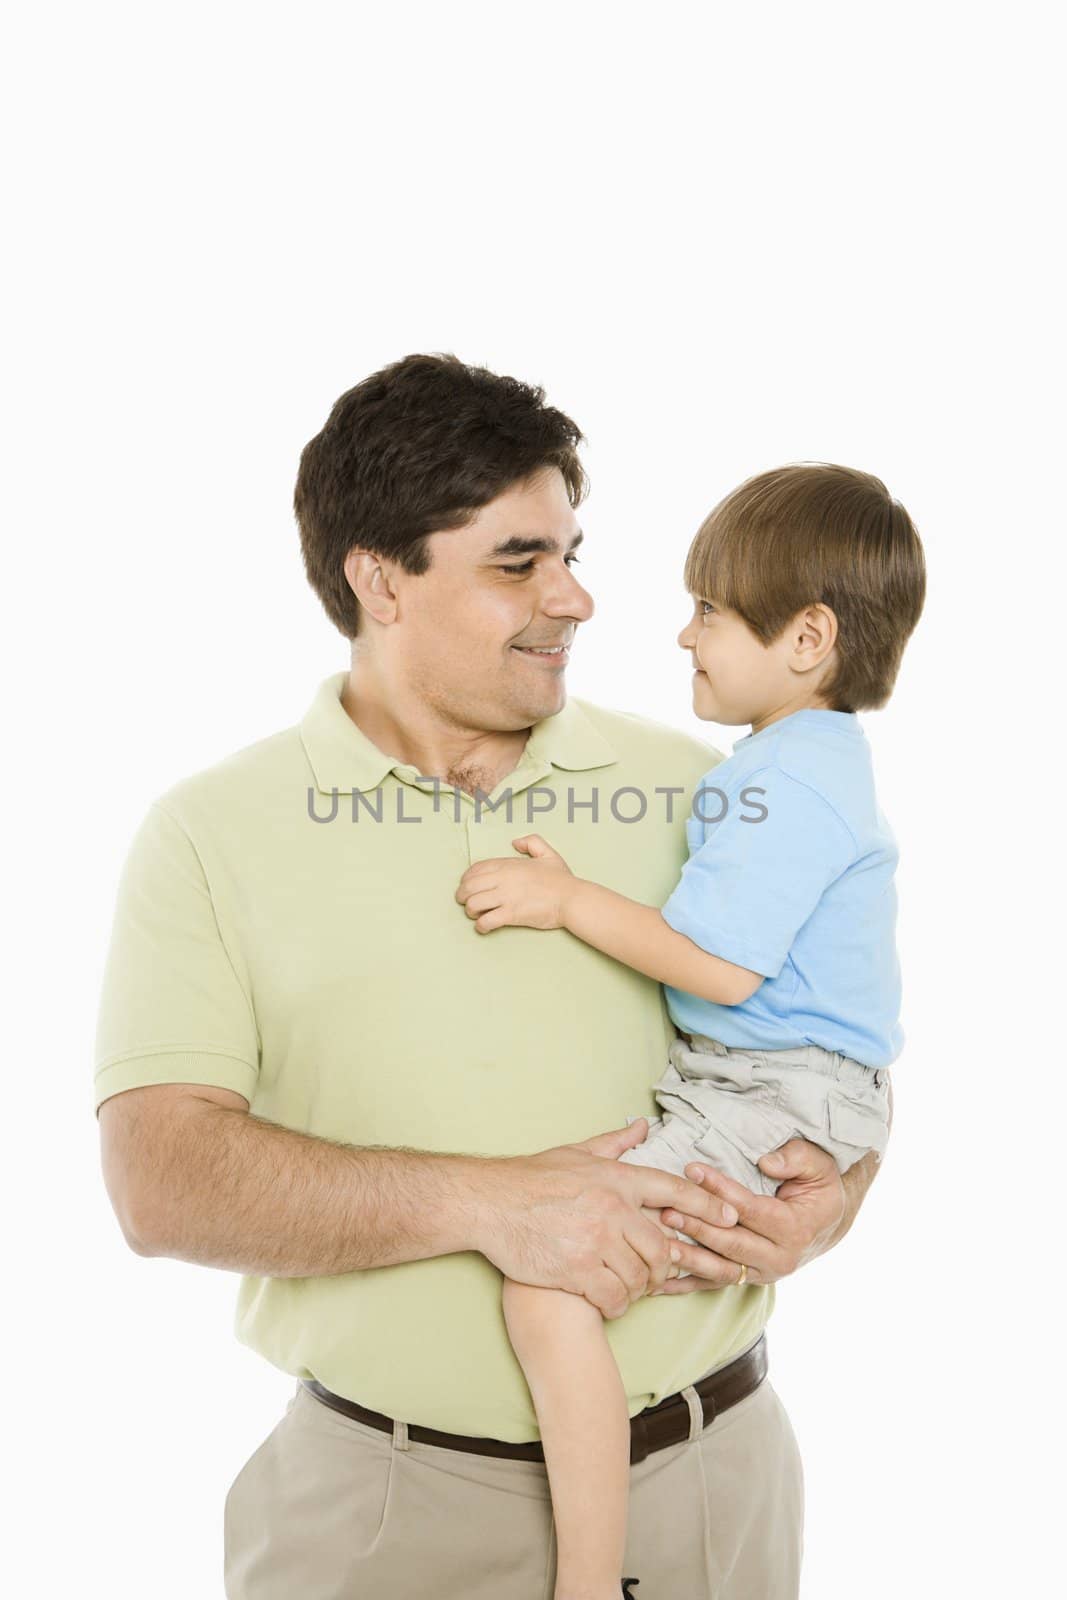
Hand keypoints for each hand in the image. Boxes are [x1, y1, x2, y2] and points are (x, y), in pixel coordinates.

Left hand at [455, 833, 575, 931]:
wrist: (572, 899)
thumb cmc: (561, 879)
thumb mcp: (548, 853)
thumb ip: (532, 842)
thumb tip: (515, 842)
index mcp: (508, 864)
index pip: (475, 869)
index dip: (466, 878)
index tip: (468, 886)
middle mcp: (503, 879)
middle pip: (468, 887)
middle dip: (461, 896)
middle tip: (465, 903)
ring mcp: (506, 897)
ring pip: (473, 904)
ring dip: (470, 911)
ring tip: (476, 915)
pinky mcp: (511, 914)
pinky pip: (486, 921)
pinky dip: (480, 926)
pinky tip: (484, 927)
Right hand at [471, 1119, 740, 1318]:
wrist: (489, 1203)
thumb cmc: (531, 1178)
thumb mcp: (576, 1153)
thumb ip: (614, 1143)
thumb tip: (642, 1126)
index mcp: (615, 1179)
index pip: (673, 1191)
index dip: (706, 1206)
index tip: (730, 1217)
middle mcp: (612, 1209)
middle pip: (662, 1246)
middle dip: (666, 1265)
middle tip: (658, 1274)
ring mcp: (595, 1242)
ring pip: (640, 1276)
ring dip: (639, 1288)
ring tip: (628, 1289)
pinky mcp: (577, 1271)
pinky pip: (614, 1297)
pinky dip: (617, 1305)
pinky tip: (609, 1302)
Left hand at [649, 1138, 847, 1292]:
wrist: (826, 1221)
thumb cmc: (818, 1187)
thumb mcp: (816, 1165)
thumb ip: (794, 1159)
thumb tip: (766, 1162)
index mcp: (795, 1229)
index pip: (750, 1209)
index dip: (721, 1190)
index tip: (692, 1170)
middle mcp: (780, 1258)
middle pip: (732, 1243)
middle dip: (698, 1227)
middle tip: (667, 1210)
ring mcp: (763, 1273)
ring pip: (721, 1270)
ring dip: (689, 1259)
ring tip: (660, 1243)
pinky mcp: (749, 1279)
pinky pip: (714, 1285)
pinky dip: (687, 1285)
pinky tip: (660, 1282)